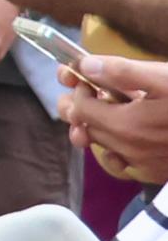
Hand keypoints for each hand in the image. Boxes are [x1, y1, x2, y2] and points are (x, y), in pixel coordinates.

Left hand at [64, 47, 167, 184]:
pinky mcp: (159, 173)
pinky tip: (126, 134)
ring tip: (105, 107)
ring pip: (105, 145)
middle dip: (83, 106)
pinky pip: (126, 163)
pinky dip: (118, 148)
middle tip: (89, 88)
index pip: (81, 108)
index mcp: (127, 126)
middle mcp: (131, 151)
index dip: (80, 88)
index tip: (85, 75)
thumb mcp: (165, 78)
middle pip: (89, 128)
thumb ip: (123, 72)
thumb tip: (86, 67)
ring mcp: (145, 165)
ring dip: (98, 126)